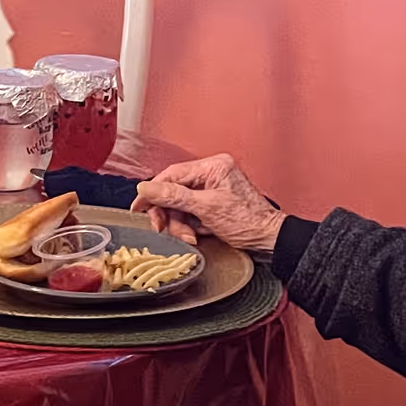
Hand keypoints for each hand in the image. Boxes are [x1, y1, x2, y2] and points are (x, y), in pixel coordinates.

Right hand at [131, 153, 286, 255]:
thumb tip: (146, 188)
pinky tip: (198, 233)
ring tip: (190, 236)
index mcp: (213, 167)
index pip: (172, 175)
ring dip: (179, 225)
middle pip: (173, 192)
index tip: (138, 207)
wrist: (267, 238)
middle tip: (163, 228)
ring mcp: (211, 190)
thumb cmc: (247, 221)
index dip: (152, 192)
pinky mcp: (211, 204)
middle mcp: (211, 174)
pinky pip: (189, 213)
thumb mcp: (205, 208)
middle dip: (169, 214)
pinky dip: (189, 227)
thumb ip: (173, 196)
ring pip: (179, 206)